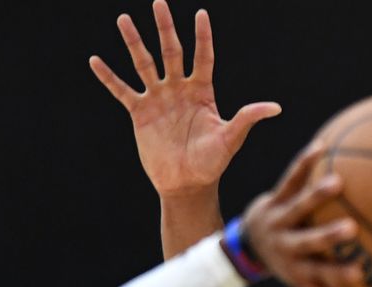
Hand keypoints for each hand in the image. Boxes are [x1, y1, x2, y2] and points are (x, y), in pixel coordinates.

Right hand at [89, 1, 279, 196]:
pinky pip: (122, 90)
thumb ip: (247, 118)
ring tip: (124, 19)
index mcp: (203, 92)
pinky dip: (109, 77)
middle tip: (159, 2)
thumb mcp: (231, 139)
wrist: (187, 184)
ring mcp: (159, 99)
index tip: (201, 14)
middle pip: (171, 52)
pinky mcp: (140, 113)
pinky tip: (95, 61)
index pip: (203, 57)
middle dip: (165, 28)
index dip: (202, 37)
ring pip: (144, 63)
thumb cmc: (212, 162)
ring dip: (134, 42)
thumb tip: (276, 108)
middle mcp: (179, 90)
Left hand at [241, 144, 363, 286]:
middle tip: (352, 229)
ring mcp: (279, 220)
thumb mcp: (302, 284)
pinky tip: (322, 147)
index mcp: (297, 268)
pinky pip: (289, 179)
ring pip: (298, 207)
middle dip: (328, 236)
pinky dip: (304, 164)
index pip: (321, 274)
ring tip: (338, 182)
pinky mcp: (274, 199)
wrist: (246, 245)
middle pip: (308, 241)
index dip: (339, 275)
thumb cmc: (287, 265)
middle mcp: (287, 245)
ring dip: (316, 196)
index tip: (361, 273)